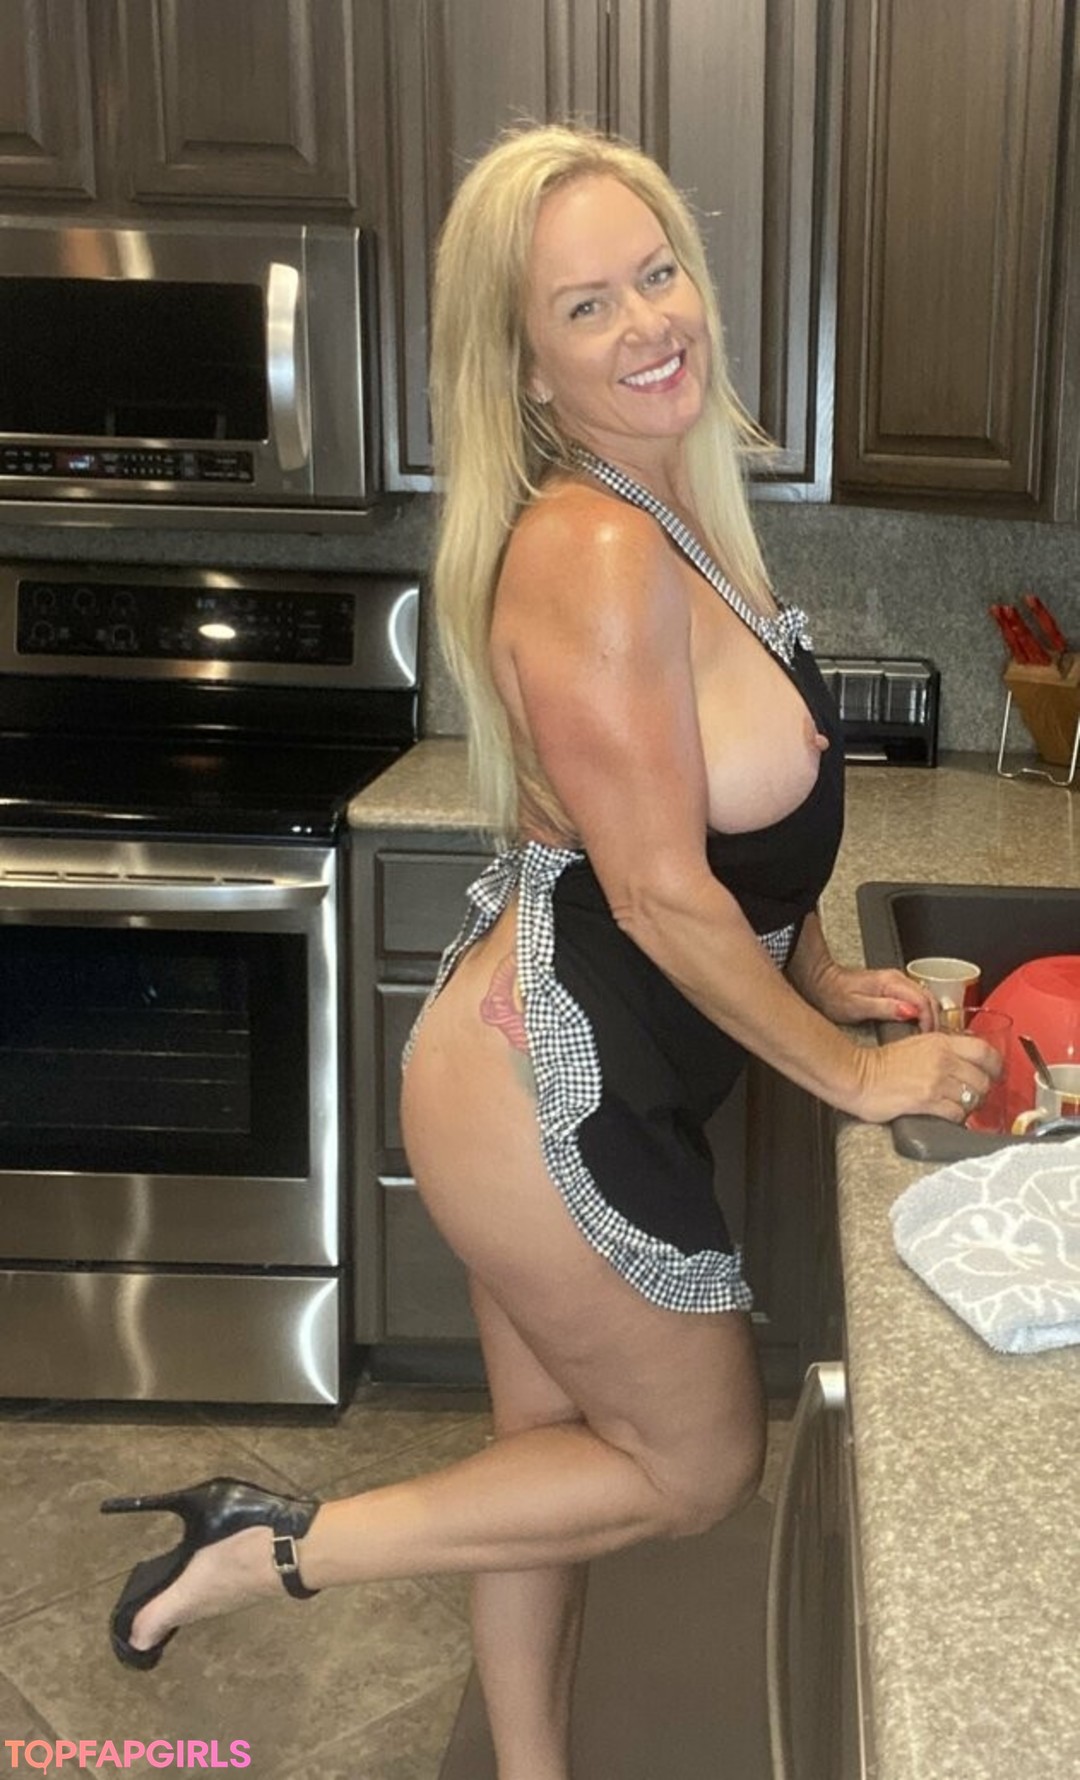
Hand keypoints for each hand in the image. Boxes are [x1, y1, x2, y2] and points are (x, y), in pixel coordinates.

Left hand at [806, 962, 938, 1031]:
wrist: (822, 983)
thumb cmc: (834, 995)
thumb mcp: (857, 1006)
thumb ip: (885, 1008)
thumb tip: (909, 1011)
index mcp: (891, 982)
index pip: (923, 1000)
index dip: (929, 1020)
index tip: (927, 1036)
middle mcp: (897, 979)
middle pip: (929, 998)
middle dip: (934, 1020)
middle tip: (931, 1040)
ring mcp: (896, 983)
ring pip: (925, 998)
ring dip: (930, 1016)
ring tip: (927, 1036)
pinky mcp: (893, 988)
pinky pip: (917, 1000)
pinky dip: (922, 1013)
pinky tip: (919, 1026)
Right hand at [850, 1030, 1001, 1124]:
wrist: (858, 1076)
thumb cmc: (882, 1062)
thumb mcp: (917, 1044)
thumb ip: (943, 1049)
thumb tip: (965, 1059)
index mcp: (941, 1042)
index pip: (985, 1051)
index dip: (996, 1065)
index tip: (993, 1072)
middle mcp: (943, 1060)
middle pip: (983, 1079)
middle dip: (982, 1090)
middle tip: (975, 1095)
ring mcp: (936, 1081)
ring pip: (973, 1098)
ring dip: (970, 1105)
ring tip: (959, 1106)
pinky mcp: (927, 1102)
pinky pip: (957, 1113)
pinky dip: (956, 1117)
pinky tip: (947, 1114)